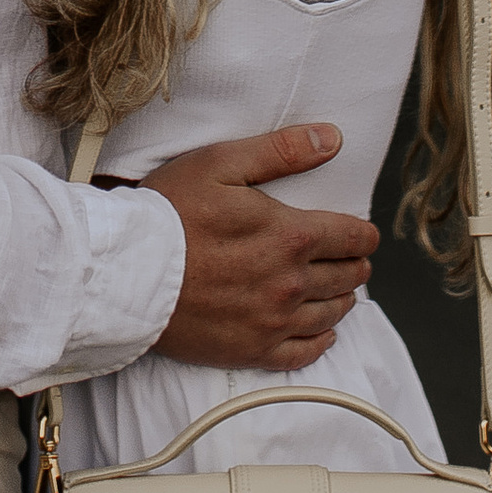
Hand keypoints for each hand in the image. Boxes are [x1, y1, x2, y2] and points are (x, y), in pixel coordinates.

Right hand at [142, 125, 376, 373]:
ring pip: (331, 314)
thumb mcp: (221, 164)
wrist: (127, 273)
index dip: (364, 234)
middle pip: (346, 277)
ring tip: (339, 289)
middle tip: (352, 259)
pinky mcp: (251, 350)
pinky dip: (320, 341)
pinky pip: (303, 353)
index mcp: (290, 235)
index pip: (351, 237)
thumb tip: (332, 139)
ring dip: (342, 299)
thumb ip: (281, 151)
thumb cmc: (168, 213)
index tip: (364, 234)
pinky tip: (321, 332)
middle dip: (354, 264)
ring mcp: (272, 321)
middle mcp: (290, 282)